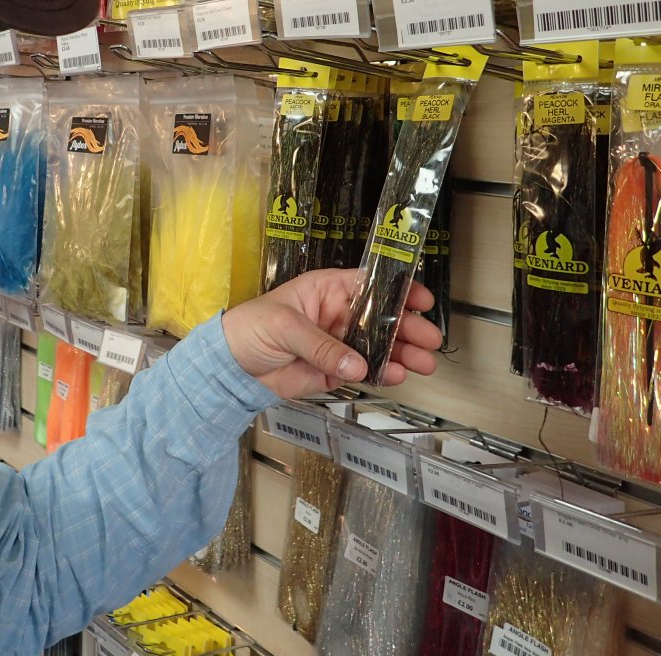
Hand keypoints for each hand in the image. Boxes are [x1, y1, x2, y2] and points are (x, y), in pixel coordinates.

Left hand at [221, 268, 441, 397]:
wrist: (231, 367)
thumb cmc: (251, 328)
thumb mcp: (284, 326)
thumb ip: (320, 345)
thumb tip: (355, 364)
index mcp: (327, 290)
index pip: (370, 285)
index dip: (398, 290)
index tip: (421, 300)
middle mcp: (338, 314)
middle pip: (382, 318)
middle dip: (408, 328)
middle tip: (429, 340)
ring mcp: (339, 343)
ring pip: (378, 345)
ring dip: (402, 353)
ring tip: (423, 364)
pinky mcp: (334, 370)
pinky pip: (364, 370)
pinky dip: (382, 373)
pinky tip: (396, 375)